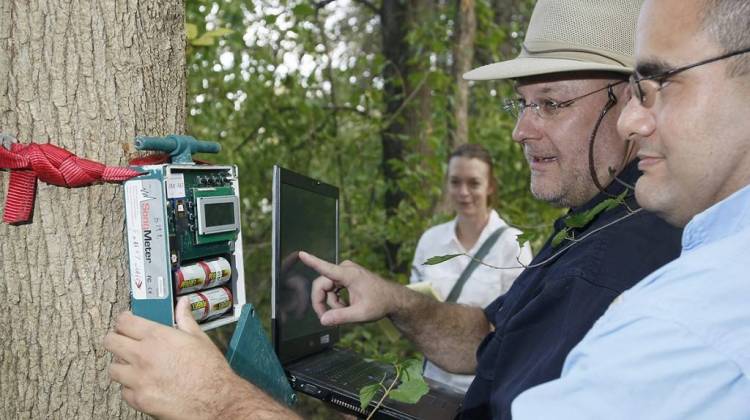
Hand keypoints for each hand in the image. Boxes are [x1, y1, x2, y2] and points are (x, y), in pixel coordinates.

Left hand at [104, 298, 241, 418]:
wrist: (216, 399)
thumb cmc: (210, 370)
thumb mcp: (199, 339)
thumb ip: (185, 319)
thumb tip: (183, 304)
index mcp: (158, 337)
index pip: (124, 322)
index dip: (123, 321)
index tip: (125, 323)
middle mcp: (143, 356)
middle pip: (110, 342)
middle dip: (115, 339)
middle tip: (123, 342)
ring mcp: (138, 379)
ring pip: (113, 368)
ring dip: (122, 366)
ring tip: (134, 366)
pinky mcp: (139, 399)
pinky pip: (124, 391)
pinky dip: (131, 388)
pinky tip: (144, 384)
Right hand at [298, 251, 399, 325]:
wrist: (392, 299)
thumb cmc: (380, 303)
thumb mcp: (361, 314)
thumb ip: (341, 317)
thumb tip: (323, 320)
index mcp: (349, 274)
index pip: (327, 268)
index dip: (312, 261)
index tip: (302, 253)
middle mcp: (345, 269)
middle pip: (321, 285)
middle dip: (322, 303)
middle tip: (326, 319)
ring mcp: (345, 272)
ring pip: (326, 288)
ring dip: (331, 303)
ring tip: (345, 312)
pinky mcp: (345, 276)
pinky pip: (332, 288)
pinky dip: (336, 300)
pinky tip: (346, 306)